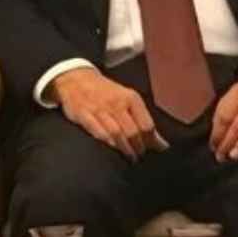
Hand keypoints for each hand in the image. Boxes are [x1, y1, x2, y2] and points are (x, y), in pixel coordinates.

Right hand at [51, 67, 167, 160]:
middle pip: (133, 132)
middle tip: (140, 157)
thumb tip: (160, 143)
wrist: (76, 79)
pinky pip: (98, 132)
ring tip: (130, 158)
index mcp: (131, 98)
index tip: (155, 151)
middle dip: (138, 148)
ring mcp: (99, 109)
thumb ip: (142, 120)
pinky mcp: (84, 115)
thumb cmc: (105, 92)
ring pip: (117, 134)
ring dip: (125, 149)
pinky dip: (108, 143)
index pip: (146, 125)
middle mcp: (116, 103)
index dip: (152, 142)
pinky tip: (113, 149)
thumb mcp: (127, 99)